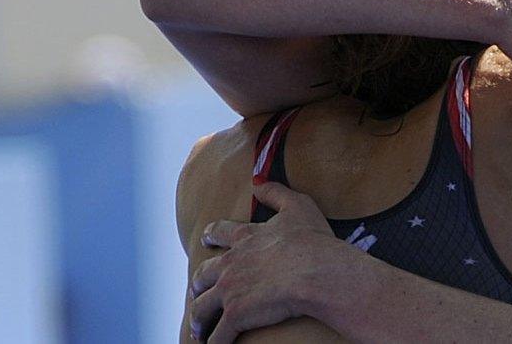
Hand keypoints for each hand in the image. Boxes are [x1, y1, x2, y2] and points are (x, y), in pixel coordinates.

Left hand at [188, 183, 358, 342]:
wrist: (314, 271)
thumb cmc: (311, 241)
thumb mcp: (298, 206)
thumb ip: (277, 193)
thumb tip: (258, 184)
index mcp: (246, 238)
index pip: (221, 233)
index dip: (212, 236)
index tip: (206, 239)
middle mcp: (232, 263)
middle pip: (204, 273)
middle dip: (199, 283)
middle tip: (197, 289)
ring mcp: (230, 291)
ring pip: (202, 307)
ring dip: (199, 318)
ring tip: (199, 328)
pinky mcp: (235, 315)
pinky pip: (218, 335)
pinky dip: (213, 343)